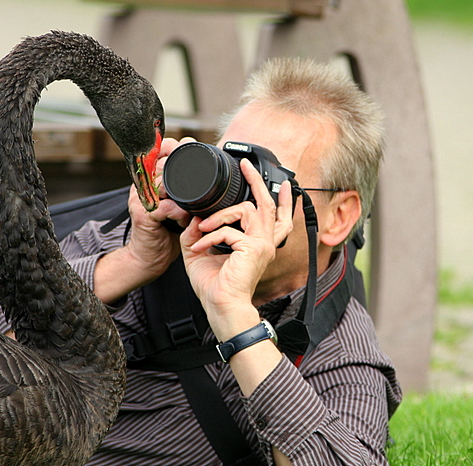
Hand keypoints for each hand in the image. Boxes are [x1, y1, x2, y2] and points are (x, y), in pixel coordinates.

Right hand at [121, 137, 192, 280]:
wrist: (150, 257)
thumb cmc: (168, 230)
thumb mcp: (181, 204)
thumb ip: (190, 188)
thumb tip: (216, 173)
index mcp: (152, 176)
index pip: (165, 148)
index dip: (182, 148)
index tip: (199, 160)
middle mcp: (144, 183)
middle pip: (166, 162)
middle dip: (187, 173)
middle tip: (201, 187)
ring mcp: (141, 198)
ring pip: (166, 182)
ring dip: (186, 195)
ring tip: (194, 207)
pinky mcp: (144, 215)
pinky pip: (166, 206)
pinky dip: (180, 213)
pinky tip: (186, 220)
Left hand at [179, 158, 293, 340]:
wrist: (221, 307)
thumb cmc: (215, 286)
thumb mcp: (200, 252)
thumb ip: (199, 232)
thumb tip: (195, 215)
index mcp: (258, 243)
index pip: (274, 216)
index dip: (278, 198)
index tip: (274, 181)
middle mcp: (266, 242)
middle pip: (268, 204)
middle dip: (257, 181)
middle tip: (247, 165)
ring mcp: (263, 245)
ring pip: (248, 210)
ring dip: (220, 214)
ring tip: (202, 227)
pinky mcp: (254, 248)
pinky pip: (229, 230)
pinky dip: (210, 236)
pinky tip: (198, 247)